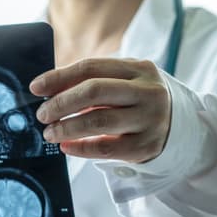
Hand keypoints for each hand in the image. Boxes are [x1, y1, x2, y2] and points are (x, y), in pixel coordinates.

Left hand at [29, 58, 171, 162]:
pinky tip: (66, 146)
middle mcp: (148, 92)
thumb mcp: (125, 83)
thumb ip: (93, 81)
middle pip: (94, 91)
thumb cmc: (139, 102)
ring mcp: (149, 119)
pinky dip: (80, 148)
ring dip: (66, 127)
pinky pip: (105, 148)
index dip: (60, 77)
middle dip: (61, 103)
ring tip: (50, 132)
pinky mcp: (145, 146)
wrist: (180, 128)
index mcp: (140, 69)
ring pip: (98, 121)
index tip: (36, 88)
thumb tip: (47, 89)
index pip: (92, 67)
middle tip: (43, 114)